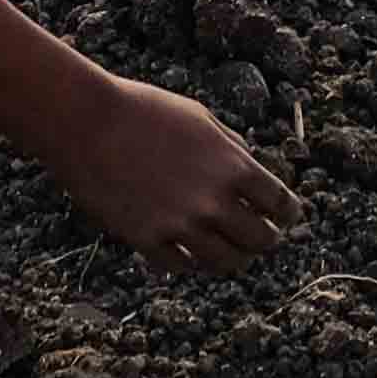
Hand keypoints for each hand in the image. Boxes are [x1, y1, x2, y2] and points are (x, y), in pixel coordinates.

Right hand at [40, 74, 303, 275]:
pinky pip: (182, 267)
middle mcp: (214, 202)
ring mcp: (181, 226)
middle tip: (260, 238)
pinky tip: (188, 252)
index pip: (281, 205)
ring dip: (231, 258)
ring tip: (228, 253)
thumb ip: (230, 148)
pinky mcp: (148, 241)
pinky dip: (189, 261)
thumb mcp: (200, 118)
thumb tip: (248, 166)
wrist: (88, 123)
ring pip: (225, 263)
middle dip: (265, 240)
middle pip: (260, 241)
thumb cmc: (144, 110)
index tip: (286, 218)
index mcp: (234, 167)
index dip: (288, 214)